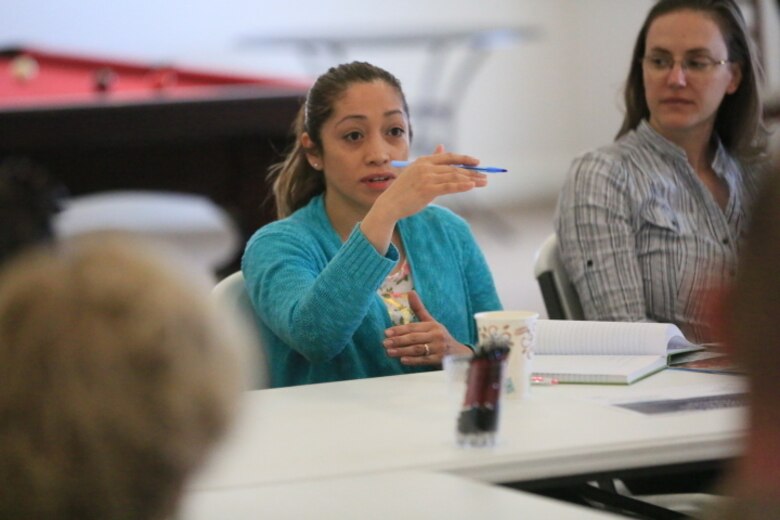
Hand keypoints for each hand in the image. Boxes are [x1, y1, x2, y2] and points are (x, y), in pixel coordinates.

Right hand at [371, 145, 487, 222]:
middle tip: (486, 176)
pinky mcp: (427, 190)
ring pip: (454, 176)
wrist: (390, 205)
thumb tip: (442, 146)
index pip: (449, 157)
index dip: (464, 159)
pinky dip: (462, 186)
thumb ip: (431, 159)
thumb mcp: (417, 171)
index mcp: (423, 161)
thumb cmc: (404, 190)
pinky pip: (449, 186)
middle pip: (454, 167)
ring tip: (483, 182)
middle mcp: (426, 167)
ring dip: (471, 179)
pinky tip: (472, 186)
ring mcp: (427, 178)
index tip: (478, 162)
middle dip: (472, 171)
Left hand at [382, 290, 471, 365]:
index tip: (386, 333)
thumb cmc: (439, 336)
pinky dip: (413, 360)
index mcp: (432, 326)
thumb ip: (419, 309)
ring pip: (417, 349)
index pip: (413, 327)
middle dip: (398, 340)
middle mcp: (436, 335)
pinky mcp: (439, 359)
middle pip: (414, 338)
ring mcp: (438, 348)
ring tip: (389, 352)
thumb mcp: (431, 322)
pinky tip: (403, 360)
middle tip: (385, 343)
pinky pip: (424, 360)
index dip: (399, 330)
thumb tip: (410, 292)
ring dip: (402, 350)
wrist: (458, 353)